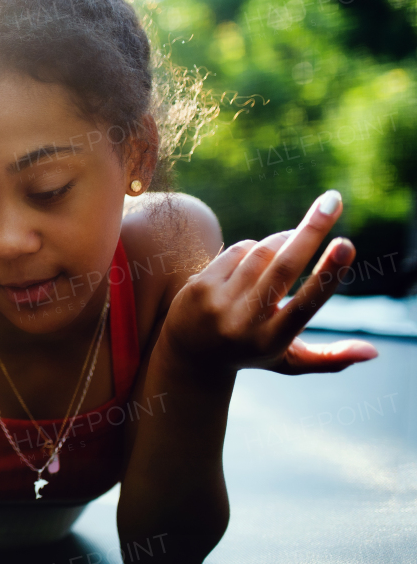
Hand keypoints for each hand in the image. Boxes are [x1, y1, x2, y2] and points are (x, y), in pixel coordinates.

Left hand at [163, 189, 377, 376]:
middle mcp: (243, 322)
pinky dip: (256, 248)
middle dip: (311, 231)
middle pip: (283, 267)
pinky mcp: (200, 284)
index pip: (304, 304)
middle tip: (333, 201)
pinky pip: (238, 250)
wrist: (190, 355)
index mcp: (271, 341)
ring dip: (284, 240)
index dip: (327, 274)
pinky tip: (259, 258)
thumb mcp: (289, 361)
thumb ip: (330, 358)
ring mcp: (218, 302)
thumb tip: (373, 352)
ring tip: (293, 242)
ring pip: (261, 253)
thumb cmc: (252, 352)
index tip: (345, 244)